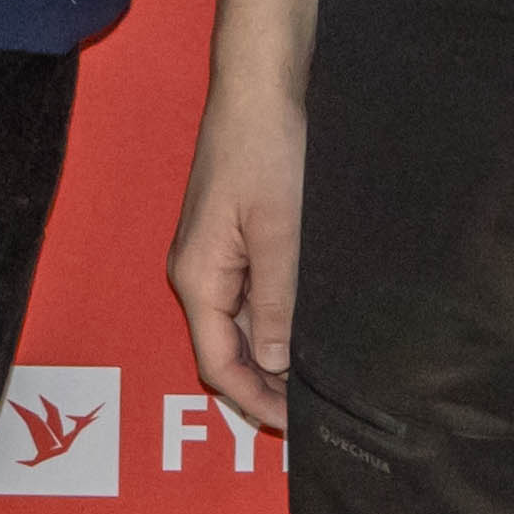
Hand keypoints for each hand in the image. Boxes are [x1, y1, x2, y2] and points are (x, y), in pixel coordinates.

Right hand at [166, 83, 305, 433]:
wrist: (259, 86)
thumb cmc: (266, 151)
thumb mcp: (279, 232)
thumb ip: (276, 301)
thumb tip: (273, 362)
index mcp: (197, 277)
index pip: (217, 364)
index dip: (254, 401)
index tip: (295, 427)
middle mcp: (196, 272)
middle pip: (224, 349)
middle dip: (264, 385)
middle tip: (313, 411)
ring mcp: (213, 254)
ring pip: (238, 324)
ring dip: (271, 354)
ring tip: (316, 378)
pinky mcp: (232, 236)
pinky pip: (249, 295)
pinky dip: (274, 320)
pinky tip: (306, 328)